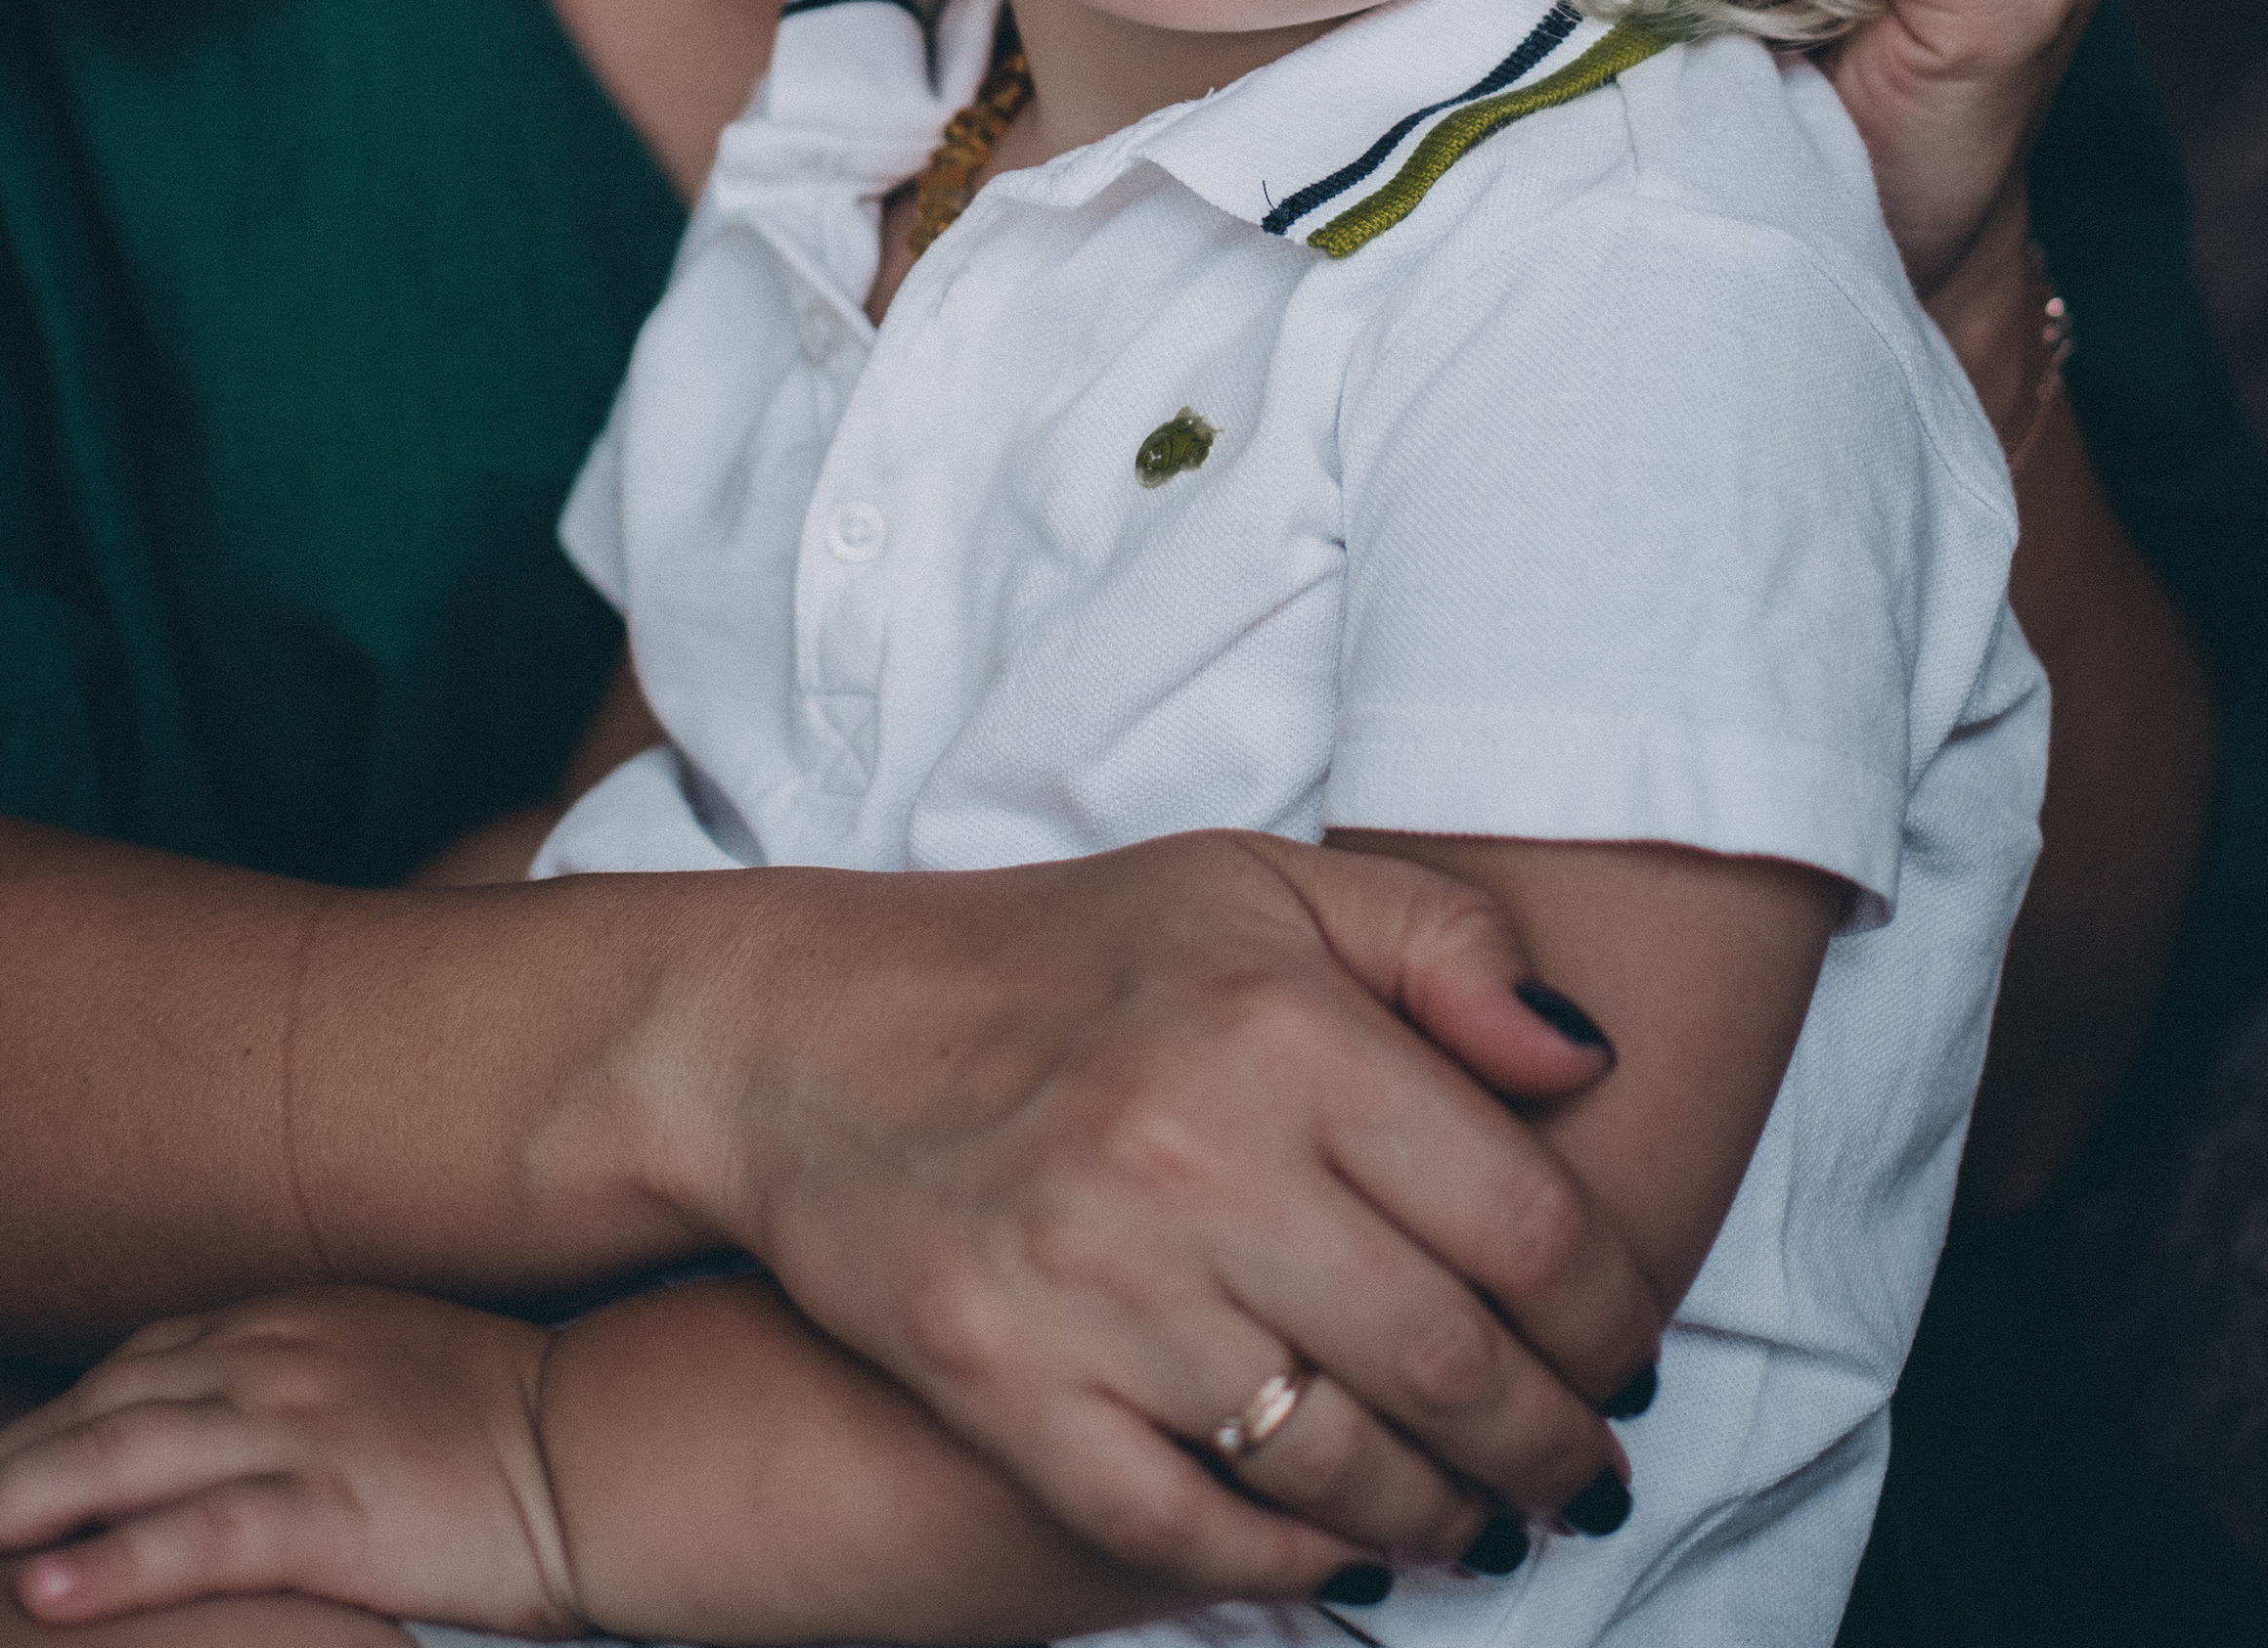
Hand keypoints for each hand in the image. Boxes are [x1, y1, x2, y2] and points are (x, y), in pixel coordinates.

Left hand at [0, 1293, 574, 1633]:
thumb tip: (225, 1423)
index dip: (44, 1416)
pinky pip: (198, 1533)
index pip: (131, 1362)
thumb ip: (300, 1375)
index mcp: (292, 1319)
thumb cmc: (503, 1417)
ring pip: (120, 1455)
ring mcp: (301, 1427)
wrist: (600, 1443)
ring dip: (6, 1503)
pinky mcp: (332, 1505)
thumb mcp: (386, 1363)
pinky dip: (114, 1559)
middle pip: (99, 1402)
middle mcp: (278, 1356)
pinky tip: (45, 1590)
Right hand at [650, 829, 1657, 1583]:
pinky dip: (1288, 1557)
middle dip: (1555, 1445)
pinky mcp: (1003, 1388)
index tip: (1626, 1352)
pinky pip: (1184, 1525)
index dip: (1606, 1313)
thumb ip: (1445, 946)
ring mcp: (1093, 1286)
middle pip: (1450, 1361)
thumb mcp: (1261, 884)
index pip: (1521, 1219)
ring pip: (1337, 1461)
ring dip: (1448, 1519)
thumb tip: (1585, 1064)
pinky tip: (1348, 1551)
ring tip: (1493, 1525)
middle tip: (1589, 1475)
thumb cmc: (1062, 957)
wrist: (814, 1035)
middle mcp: (1193, 1157)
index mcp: (1279, 1028)